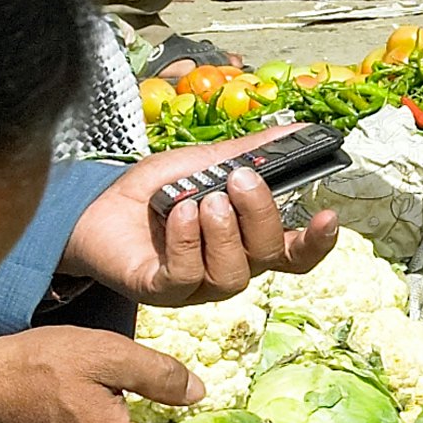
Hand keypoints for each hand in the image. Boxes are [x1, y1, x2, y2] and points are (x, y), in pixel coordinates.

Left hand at [66, 147, 336, 303]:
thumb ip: (252, 152)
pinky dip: (188, 242)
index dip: (316, 241)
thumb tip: (298, 131)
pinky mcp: (162, 291)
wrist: (95, 205)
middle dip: (260, 216)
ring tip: (204, 200)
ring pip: (233, 275)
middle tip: (242, 180)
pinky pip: (187, 277)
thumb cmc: (154, 191)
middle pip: (267, 257)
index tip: (328, 215)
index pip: (294, 253)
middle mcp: (228, 267)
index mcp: (246, 240)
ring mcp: (197, 285)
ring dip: (223, 233)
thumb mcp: (205, 164)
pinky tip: (179, 214)